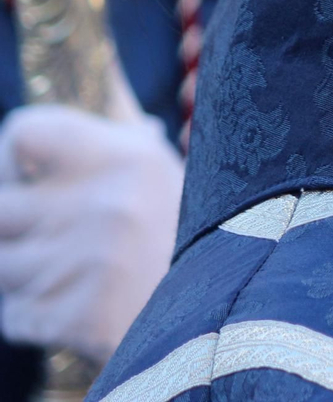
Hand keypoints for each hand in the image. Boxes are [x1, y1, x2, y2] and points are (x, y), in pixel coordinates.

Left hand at [0, 103, 183, 362]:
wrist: (236, 315)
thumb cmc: (197, 236)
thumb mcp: (168, 171)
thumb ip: (129, 135)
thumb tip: (118, 89)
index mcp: (124, 157)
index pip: (21, 131)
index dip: (10, 158)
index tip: (29, 179)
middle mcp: (98, 203)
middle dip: (13, 228)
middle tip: (43, 235)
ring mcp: (82, 263)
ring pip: (1, 266)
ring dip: (26, 276)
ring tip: (69, 276)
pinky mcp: (75, 317)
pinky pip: (16, 315)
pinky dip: (37, 317)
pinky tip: (79, 311)